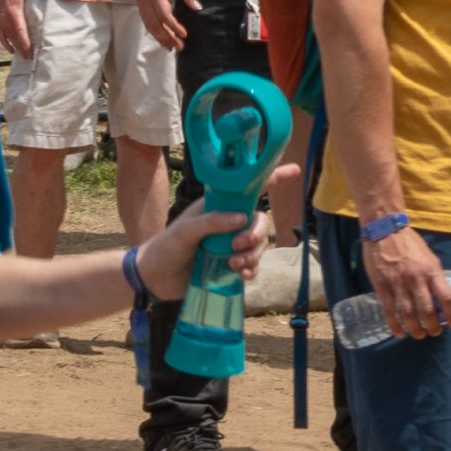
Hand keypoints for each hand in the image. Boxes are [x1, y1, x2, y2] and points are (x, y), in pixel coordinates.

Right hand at [0, 0, 31, 58]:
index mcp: (15, 15)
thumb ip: (30, 12)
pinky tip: (11, 50)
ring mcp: (1, 22)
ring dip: (16, 48)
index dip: (25, 45)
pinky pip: (2, 36)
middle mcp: (7, 21)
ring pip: (9, 39)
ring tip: (23, 56)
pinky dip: (6, 44)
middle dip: (22, 50)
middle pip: (15, 39)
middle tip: (30, 59)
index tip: (31, 53)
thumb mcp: (25, 0)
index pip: (21, 34)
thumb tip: (39, 23)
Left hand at [133, 164, 298, 298]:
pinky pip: (252, 265)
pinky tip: (241, 275)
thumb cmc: (166, 247)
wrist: (155, 278)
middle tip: (237, 246)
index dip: (272, 178)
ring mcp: (230, 244)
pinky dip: (251, 270)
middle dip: (255, 234)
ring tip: (234, 264)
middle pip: (259, 221)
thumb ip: (212, 222)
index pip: (248, 188)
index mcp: (218, 206)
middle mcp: (228, 222)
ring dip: (252, 255)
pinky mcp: (230, 265)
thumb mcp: (185, 231)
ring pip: (258, 245)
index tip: (294, 171)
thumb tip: (241, 218)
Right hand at [135, 0, 198, 49]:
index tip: (184, 35)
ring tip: (171, 47)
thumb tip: (197, 8)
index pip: (164, 15)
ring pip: (148, 25)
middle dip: (167, 37)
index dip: (174, 27)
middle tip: (179, 47)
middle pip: (155, 24)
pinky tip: (162, 37)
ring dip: (159, 37)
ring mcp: (140, 2)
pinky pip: (145, 21)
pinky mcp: (139, 3)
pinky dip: (153, 31)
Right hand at [361, 222, 450, 340]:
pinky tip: (400, 333)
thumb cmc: (410, 243)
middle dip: (433, 326)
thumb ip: (434, 275)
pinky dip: (396, 325)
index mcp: (432, 271)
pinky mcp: (383, 287)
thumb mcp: (429, 257)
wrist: (385, 230)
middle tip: (434, 332)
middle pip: (428, 310)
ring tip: (419, 335)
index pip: (447, 297)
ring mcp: (399, 284)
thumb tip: (439, 294)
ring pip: (409, 314)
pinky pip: (390, 311)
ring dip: (416, 329)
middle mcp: (417, 279)